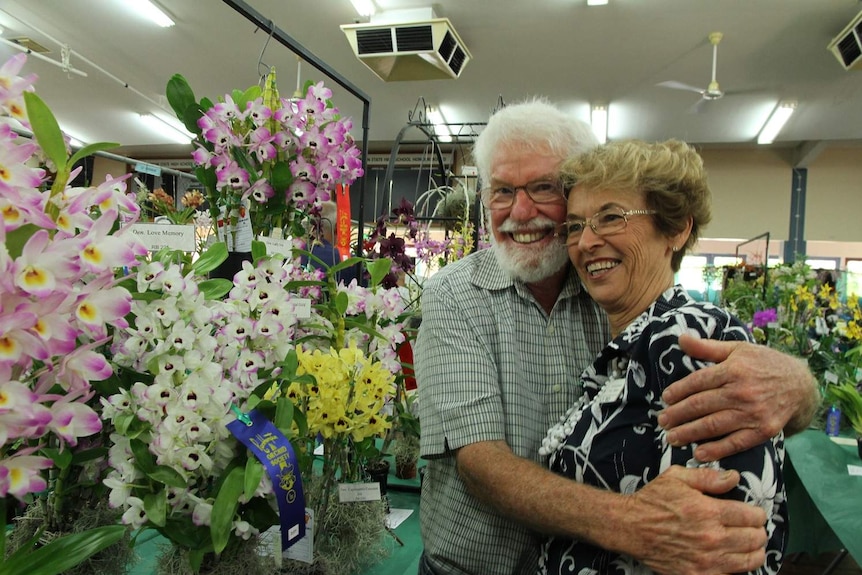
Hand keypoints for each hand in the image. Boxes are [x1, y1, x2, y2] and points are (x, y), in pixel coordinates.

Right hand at [621, 466, 766, 574]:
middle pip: (756, 539)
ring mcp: (706, 561)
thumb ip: (709, 477)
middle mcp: (712, 538)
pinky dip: (737, 568)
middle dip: (758, 531)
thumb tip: (734, 477)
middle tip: (752, 528)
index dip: (758, 513)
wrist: (629, 527)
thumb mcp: (677, 477)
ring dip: (754, 551)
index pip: (753, 516)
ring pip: (750, 560)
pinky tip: (731, 559)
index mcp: (709, 511)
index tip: (754, 513)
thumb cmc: (652, 500)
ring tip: (748, 544)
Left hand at [658, 333, 817, 460]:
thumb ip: (708, 347)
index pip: (697, 381)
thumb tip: (681, 338)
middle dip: (677, 414)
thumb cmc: (764, 364)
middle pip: (701, 405)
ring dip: (689, 433)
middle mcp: (741, 392)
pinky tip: (699, 453)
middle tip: (662, 421)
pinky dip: (716, 449)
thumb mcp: (737, 349)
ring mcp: (753, 413)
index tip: (665, 399)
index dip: (678, 391)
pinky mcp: (763, 431)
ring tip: (671, 437)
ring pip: (713, 425)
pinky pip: (735, 442)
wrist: (801, 385)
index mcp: (733, 369)